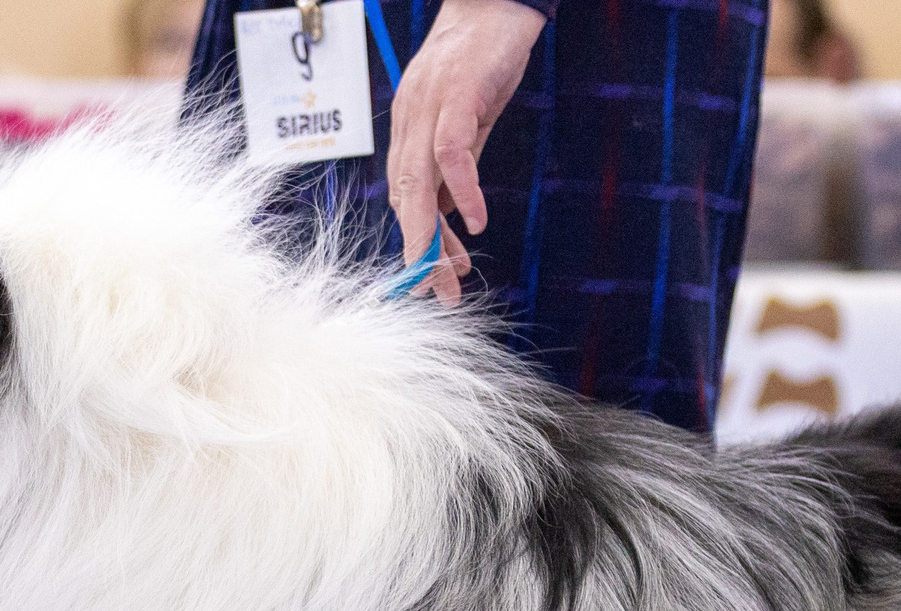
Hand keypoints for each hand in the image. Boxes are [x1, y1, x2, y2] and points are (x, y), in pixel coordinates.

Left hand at [385, 0, 544, 303]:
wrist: (494, 1)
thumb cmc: (483, 58)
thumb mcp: (469, 119)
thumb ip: (457, 162)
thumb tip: (452, 210)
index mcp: (410, 129)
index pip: (406, 195)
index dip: (417, 239)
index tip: (431, 278)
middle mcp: (410, 120)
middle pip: (406, 197)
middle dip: (419, 251)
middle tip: (435, 292)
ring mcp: (429, 107)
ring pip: (419, 181)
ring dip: (430, 233)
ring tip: (449, 272)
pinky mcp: (456, 94)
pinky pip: (452, 151)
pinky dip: (463, 189)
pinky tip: (477, 221)